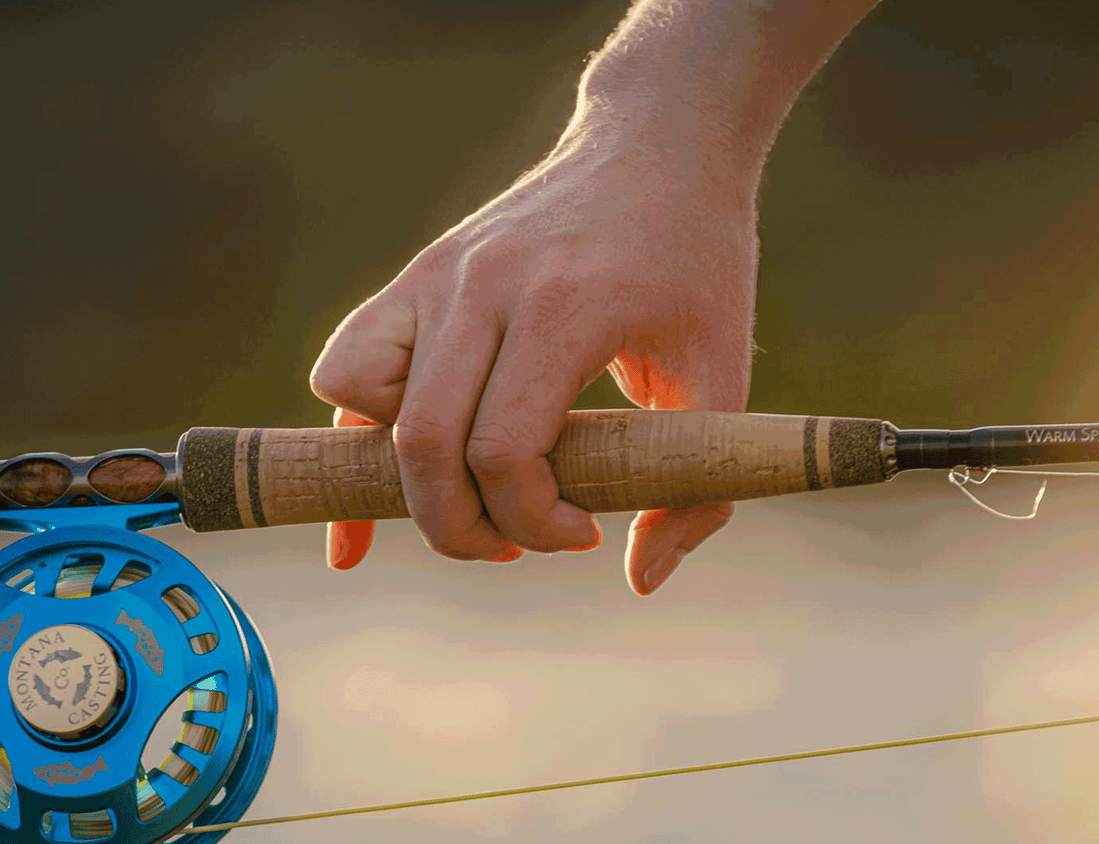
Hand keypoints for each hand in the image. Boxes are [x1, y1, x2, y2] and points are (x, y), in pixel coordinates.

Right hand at [311, 123, 757, 594]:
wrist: (658, 144)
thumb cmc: (697, 259)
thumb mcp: (722, 369)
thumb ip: (696, 483)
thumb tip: (638, 579)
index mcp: (564, 307)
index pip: (504, 450)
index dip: (534, 520)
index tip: (585, 531)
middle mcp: (484, 286)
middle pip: (422, 443)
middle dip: (459, 528)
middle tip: (515, 544)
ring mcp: (439, 274)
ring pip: (358, 398)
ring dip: (399, 477)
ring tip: (464, 499)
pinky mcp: (419, 274)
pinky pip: (346, 362)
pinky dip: (351, 429)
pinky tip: (365, 483)